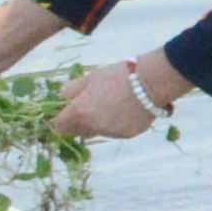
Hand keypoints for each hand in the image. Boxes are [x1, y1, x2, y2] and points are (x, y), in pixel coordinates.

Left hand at [58, 57, 176, 142]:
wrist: (151, 82)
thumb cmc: (118, 75)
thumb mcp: (91, 77)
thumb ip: (72, 90)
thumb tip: (64, 98)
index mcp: (80, 112)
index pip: (60, 126)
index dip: (62, 119)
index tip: (69, 111)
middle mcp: (93, 127)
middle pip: (78, 132)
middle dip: (80, 122)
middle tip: (91, 107)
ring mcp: (111, 133)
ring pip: (98, 132)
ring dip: (100, 123)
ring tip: (114, 105)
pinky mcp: (128, 135)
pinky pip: (116, 132)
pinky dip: (118, 124)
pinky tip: (128, 110)